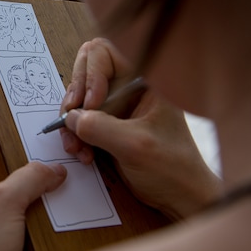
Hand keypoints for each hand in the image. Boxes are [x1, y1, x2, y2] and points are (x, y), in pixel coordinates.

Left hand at [0, 162, 66, 250]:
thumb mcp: (2, 206)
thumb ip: (27, 180)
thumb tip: (50, 169)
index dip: (3, 157)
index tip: (27, 152)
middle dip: (23, 185)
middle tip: (44, 178)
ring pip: (12, 210)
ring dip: (31, 209)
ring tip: (49, 200)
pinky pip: (18, 232)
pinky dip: (33, 229)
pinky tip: (47, 225)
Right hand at [59, 38, 221, 219]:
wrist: (179, 197)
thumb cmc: (172, 169)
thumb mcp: (135, 145)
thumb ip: (100, 127)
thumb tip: (71, 118)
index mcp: (145, 79)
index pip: (104, 52)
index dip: (92, 74)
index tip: (91, 104)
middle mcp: (129, 86)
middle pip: (85, 70)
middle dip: (75, 96)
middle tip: (72, 119)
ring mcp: (117, 104)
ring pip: (79, 97)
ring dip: (72, 121)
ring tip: (76, 146)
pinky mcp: (108, 122)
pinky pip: (79, 118)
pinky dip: (74, 133)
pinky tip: (82, 152)